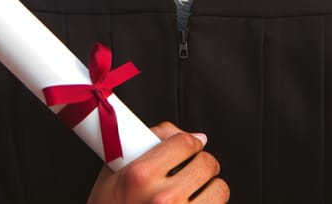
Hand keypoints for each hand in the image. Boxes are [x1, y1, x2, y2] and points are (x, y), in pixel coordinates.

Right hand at [86, 122, 229, 202]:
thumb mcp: (113, 171)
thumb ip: (148, 142)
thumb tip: (192, 135)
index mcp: (141, 177)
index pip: (185, 142)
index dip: (188, 141)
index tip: (187, 146)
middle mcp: (163, 200)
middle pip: (206, 164)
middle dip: (201, 161)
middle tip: (191, 167)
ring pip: (219, 189)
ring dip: (209, 187)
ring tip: (194, 190)